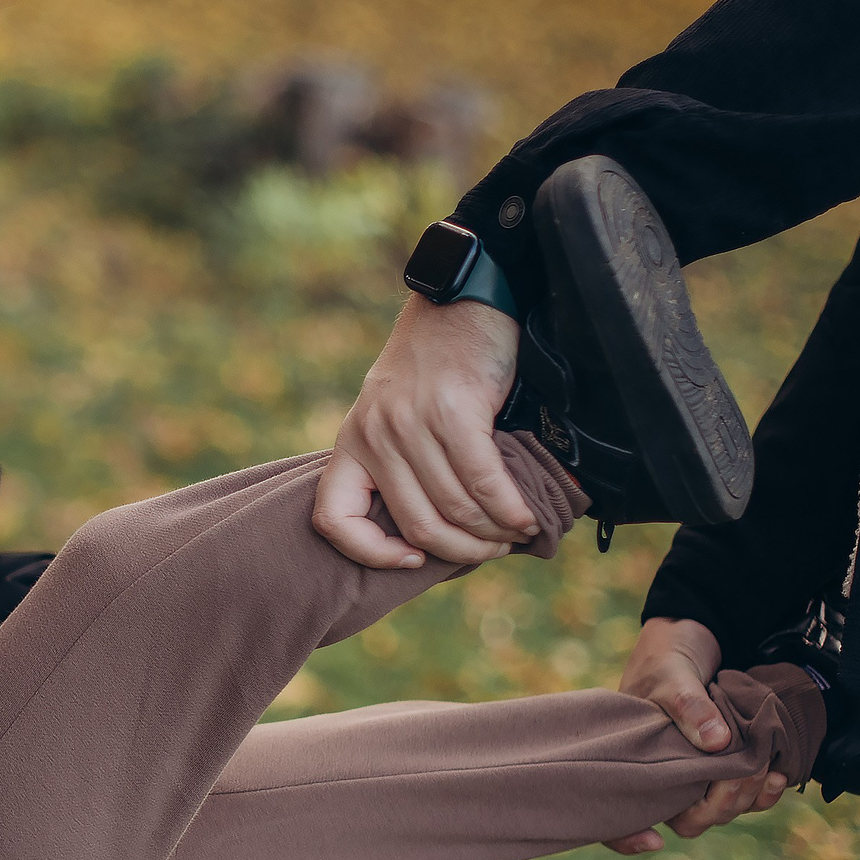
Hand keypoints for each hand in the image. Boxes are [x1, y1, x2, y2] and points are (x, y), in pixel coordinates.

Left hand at [315, 294, 534, 568]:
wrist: (464, 299)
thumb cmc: (440, 362)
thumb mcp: (400, 412)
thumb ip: (408, 463)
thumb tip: (451, 529)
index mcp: (353, 441)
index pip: (333, 518)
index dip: (368, 553)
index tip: (410, 560)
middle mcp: (374, 435)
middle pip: (415, 524)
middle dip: (461, 550)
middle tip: (493, 549)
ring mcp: (410, 423)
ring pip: (453, 507)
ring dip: (493, 532)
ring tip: (517, 532)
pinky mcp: (451, 410)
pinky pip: (482, 480)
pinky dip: (509, 509)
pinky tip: (526, 518)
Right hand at [603, 617, 785, 853]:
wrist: (693, 639)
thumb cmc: (665, 659)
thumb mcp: (672, 674)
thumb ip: (690, 706)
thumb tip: (718, 743)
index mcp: (630, 762)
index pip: (616, 814)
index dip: (627, 837)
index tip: (653, 840)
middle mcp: (661, 778)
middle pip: (685, 820)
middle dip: (718, 805)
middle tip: (741, 769)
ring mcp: (694, 777)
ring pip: (719, 812)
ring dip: (745, 799)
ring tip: (765, 769)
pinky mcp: (724, 770)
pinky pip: (745, 797)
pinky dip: (764, 793)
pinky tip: (776, 773)